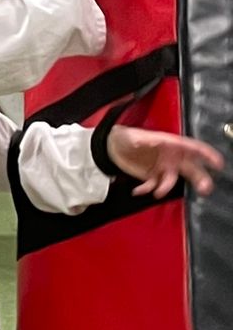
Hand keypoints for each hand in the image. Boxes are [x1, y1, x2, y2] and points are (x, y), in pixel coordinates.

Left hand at [107, 124, 221, 198]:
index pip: (194, 148)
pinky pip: (153, 186)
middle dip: (200, 178)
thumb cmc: (126, 136)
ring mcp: (162, 168)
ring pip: (172, 180)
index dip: (207, 155)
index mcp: (171, 144)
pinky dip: (146, 190)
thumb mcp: (133, 136)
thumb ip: (144, 139)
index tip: (218, 164)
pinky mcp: (151, 177)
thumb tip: (155, 141)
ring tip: (158, 193)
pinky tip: (137, 190)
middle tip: (205, 189)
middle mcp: (171, 157)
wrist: (111, 146)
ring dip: (167, 188)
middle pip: (190, 168)